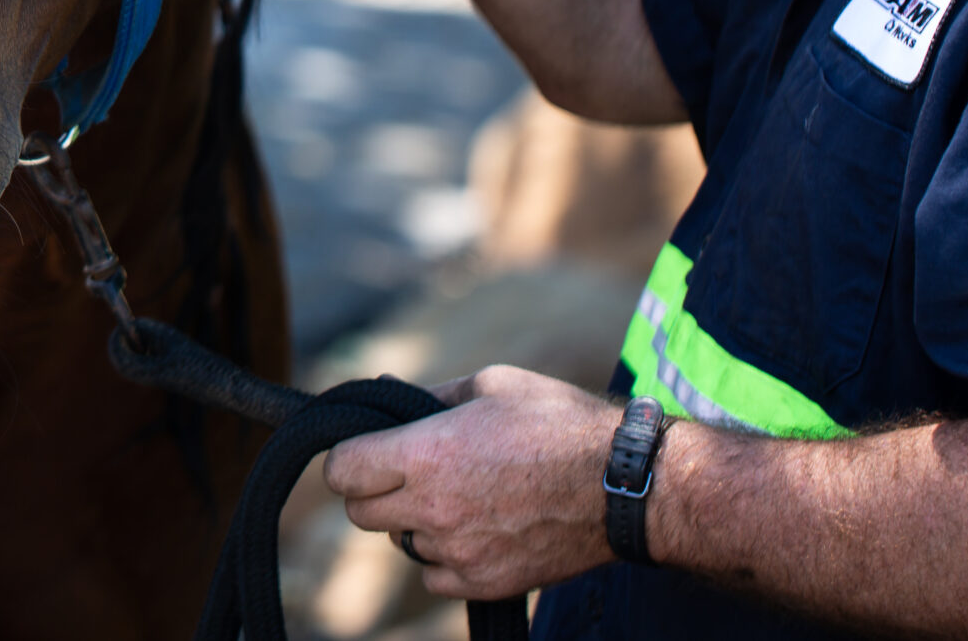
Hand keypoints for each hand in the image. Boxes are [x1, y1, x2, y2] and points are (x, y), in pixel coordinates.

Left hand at [322, 364, 619, 600]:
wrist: (624, 485)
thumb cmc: (559, 423)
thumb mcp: (490, 385)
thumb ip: (430, 397)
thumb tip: (389, 395)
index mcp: (426, 452)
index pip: (342, 472)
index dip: (348, 459)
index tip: (365, 453)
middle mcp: (433, 506)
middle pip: (360, 514)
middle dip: (375, 491)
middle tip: (408, 473)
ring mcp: (458, 550)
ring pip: (401, 543)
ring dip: (416, 522)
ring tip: (459, 496)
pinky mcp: (484, 582)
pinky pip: (434, 575)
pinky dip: (444, 557)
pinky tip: (475, 529)